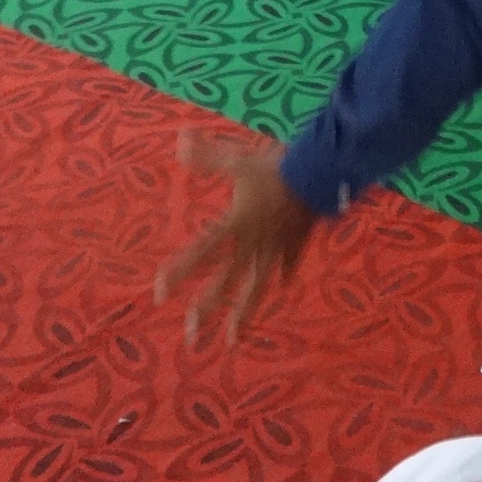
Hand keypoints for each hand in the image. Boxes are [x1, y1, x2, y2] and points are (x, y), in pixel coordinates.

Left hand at [152, 130, 317, 346]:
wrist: (321, 173)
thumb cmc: (277, 166)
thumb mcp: (239, 158)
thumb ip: (208, 156)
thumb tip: (180, 142)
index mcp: (237, 224)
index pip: (202, 252)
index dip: (180, 272)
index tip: (160, 293)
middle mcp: (253, 244)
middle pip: (226, 283)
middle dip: (207, 310)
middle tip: (190, 337)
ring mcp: (276, 248)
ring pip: (256, 287)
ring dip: (243, 314)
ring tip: (232, 340)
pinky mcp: (297, 243)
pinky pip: (287, 264)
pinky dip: (283, 275)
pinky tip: (282, 286)